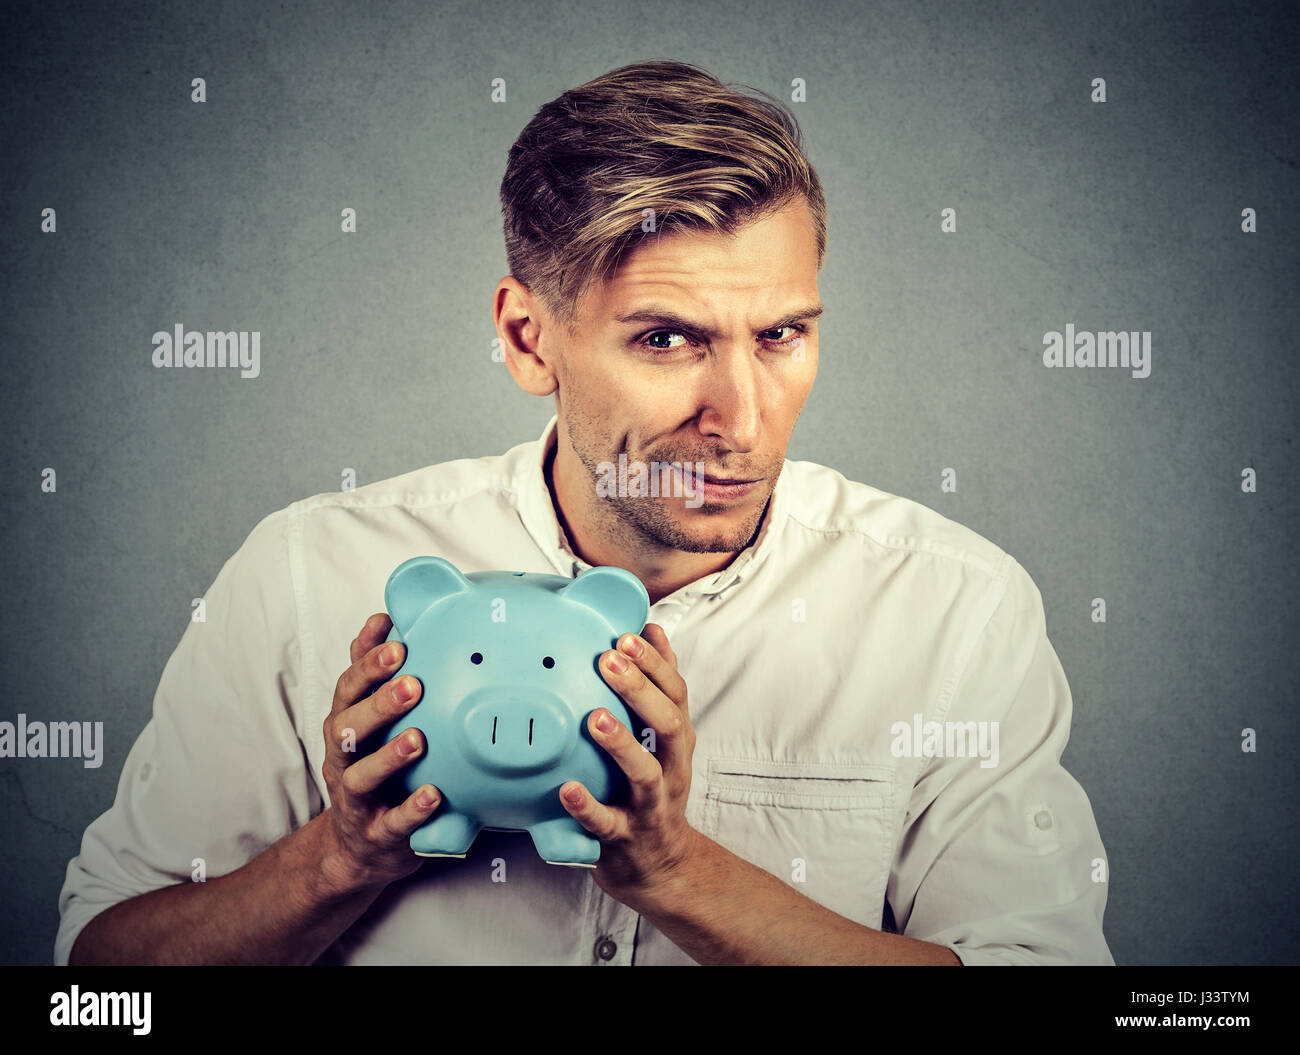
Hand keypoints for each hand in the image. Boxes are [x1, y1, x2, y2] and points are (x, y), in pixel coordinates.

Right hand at [318, 612, 440, 895]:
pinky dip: (410, 811)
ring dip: (388, 756)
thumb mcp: (370, 718)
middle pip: (348, 726)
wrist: (361, 844)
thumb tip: (385, 615)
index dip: (367, 662)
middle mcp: (343, 758)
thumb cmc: (376, 765)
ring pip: (361, 775)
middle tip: (411, 683)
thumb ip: (375, 673)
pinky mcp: (375, 835)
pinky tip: (432, 795)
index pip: (349, 687)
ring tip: (418, 739)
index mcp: (346, 723)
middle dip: (378, 703)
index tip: (393, 637)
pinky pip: (392, 824)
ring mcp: (356, 798)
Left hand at [559, 623, 698, 901]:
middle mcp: (671, 769)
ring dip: (620, 743)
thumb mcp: (666, 740)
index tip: (629, 635)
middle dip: (639, 690)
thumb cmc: (654, 790)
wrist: (662, 867)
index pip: (676, 694)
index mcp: (678, 741)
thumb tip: (654, 628)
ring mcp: (649, 806)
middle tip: (609, 660)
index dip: (656, 664)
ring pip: (643, 774)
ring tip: (593, 717)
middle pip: (668, 725)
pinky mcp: (624, 839)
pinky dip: (586, 807)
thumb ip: (659, 686)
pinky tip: (566, 788)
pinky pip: (606, 824)